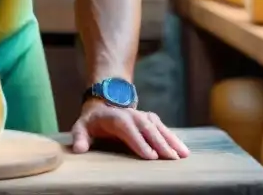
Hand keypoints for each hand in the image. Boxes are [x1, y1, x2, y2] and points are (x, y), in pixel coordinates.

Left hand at [70, 99, 189, 159]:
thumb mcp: (81, 127)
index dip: (139, 142)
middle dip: (159, 143)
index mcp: (114, 117)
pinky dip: (173, 138)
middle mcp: (131, 114)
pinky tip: (183, 150)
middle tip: (170, 159)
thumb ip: (80, 137)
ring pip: (158, 127)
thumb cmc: (92, 122)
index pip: (128, 129)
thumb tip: (79, 149)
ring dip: (170, 140)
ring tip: (182, 155)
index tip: (150, 156)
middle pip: (146, 128)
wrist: (102, 104)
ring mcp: (142, 115)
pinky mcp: (150, 119)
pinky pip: (163, 128)